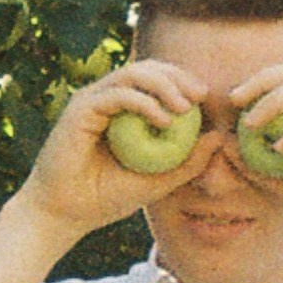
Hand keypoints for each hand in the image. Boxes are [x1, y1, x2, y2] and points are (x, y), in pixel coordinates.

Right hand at [19, 59, 208, 241]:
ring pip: (133, 74)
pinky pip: (117, 94)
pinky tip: (163, 121)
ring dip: (164, 85)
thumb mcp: (158, 181)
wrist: (64, 213)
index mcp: (122, 108)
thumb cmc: (106, 197)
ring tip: (184, 107)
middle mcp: (106, 98)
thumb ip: (187, 161)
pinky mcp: (81, 109)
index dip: (181, 80)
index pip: (155, 78)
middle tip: (200, 95)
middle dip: (177, 76)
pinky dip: (144, 103)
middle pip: (147, 68)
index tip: (205, 97)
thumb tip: (218, 137)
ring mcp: (92, 100)